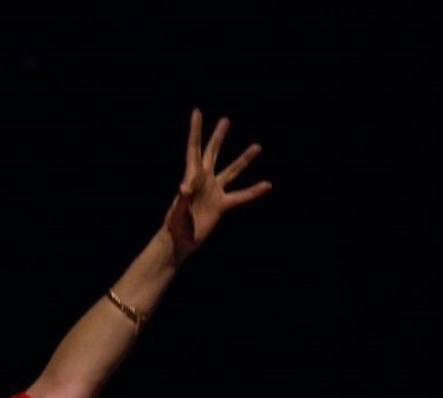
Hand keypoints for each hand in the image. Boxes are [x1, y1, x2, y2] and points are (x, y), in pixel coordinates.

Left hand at [163, 108, 271, 263]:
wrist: (181, 242)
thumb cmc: (175, 226)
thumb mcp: (177, 212)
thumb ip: (182, 199)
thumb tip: (185, 188)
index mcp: (191, 176)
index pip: (194, 148)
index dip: (196, 130)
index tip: (197, 111)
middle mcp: (204, 180)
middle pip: (212, 152)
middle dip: (218, 136)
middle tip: (225, 120)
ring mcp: (214, 191)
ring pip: (231, 171)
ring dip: (243, 160)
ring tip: (257, 147)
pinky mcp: (221, 205)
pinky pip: (241, 196)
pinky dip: (253, 192)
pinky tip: (267, 185)